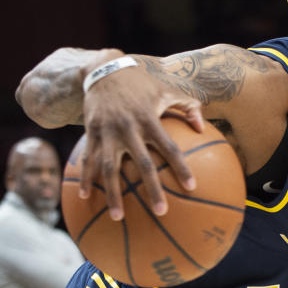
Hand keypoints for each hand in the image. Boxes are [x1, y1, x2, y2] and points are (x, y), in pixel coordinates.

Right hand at [80, 63, 203, 219]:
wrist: (104, 69)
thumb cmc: (142, 84)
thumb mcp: (168, 90)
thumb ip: (188, 107)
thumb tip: (202, 129)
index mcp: (150, 119)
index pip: (170, 148)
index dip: (181, 167)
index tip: (191, 187)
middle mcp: (129, 128)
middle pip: (142, 164)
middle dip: (152, 189)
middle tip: (162, 212)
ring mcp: (108, 131)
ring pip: (110, 168)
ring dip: (113, 194)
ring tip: (118, 218)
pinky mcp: (91, 132)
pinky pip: (88, 160)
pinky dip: (86, 178)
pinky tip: (86, 198)